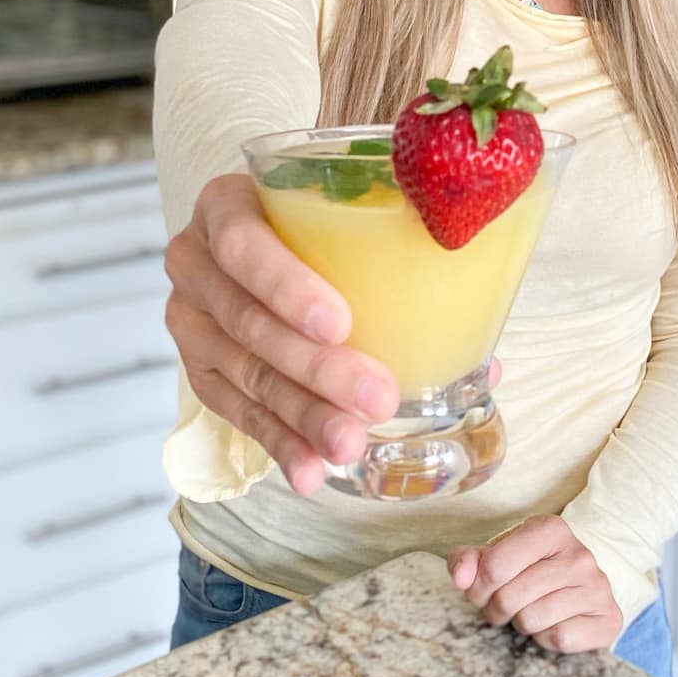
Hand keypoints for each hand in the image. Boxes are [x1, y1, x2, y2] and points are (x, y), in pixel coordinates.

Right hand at [164, 171, 397, 496]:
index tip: (341, 323)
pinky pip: (236, 412)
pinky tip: (310, 470)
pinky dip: (278, 443)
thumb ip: (401, 256)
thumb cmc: (318, 224)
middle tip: (376, 398)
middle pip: (250, 321)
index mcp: (226, 206)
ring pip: (246, 373)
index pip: (242, 245)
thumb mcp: (344, 214)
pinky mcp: (198, 370)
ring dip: (302, 413)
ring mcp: (190, 320)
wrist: (256, 244)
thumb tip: (488, 359)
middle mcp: (195, 261)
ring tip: (350, 443)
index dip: (288, 286)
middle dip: (316, 367)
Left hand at [448, 515, 621, 654]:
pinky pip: (558, 639)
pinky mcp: (608, 619)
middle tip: (503, 606)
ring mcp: (597, 587)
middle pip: (510, 597)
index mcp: (550, 529)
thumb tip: (459, 577)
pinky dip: (546, 638)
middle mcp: (578, 554)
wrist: (581, 586)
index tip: (480, 591)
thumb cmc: (531, 569)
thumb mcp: (499, 555)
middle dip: (496, 609)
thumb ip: (469, 560)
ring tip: (528, 611)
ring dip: (521, 624)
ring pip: (532, 620)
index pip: (495, 565)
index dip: (477, 587)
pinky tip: (552, 623)